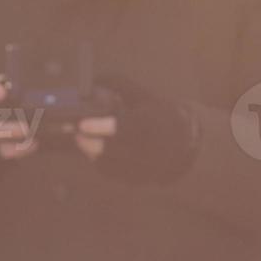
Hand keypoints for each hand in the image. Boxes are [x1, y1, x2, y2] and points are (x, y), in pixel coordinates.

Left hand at [73, 73, 201, 184]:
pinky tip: (95, 150)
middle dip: (88, 141)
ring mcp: (142, 167)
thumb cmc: (159, 115)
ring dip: (91, 151)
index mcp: (149, 124)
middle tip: (76, 132)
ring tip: (84, 139)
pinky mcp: (137, 179)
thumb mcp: (143, 96)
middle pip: (110, 150)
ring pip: (107, 164)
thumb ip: (118, 85)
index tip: (81, 124)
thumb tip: (94, 81)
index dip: (99, 127)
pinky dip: (99, 161)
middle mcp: (148, 149)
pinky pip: (111, 172)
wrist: (184, 143)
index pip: (122, 128)